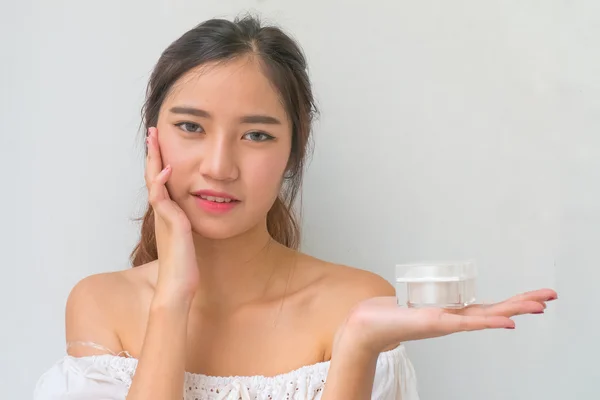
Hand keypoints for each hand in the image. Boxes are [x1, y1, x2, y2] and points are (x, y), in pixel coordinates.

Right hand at [145, 127, 198, 303]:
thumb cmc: (185, 266)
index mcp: (168, 214)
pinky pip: (163, 200)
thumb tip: (192, 217)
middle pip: (153, 176)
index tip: (160, 143)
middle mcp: (163, 213)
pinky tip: (167, 170)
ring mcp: (165, 218)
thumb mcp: (187, 238)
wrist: (179, 287)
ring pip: (154, 183)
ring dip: (154, 160)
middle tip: (153, 132)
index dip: (160, 162)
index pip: (161, 182)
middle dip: (154, 153)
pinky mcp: (172, 226)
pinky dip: (163, 184)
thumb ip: (186, 225)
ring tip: (154, 140)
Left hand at [334, 288, 557, 355]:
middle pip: (496, 310)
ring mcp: (447, 322)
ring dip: (515, 310)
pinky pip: (468, 323)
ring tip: (540, 306)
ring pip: (488, 316)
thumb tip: (424, 291)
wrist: (367, 325)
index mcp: (452, 313)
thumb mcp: (413, 301)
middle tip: (551, 297)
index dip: (512, 302)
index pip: (488, 307)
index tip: (535, 298)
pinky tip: (508, 322)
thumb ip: (422, 298)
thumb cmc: (389, 314)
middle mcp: (454, 319)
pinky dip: (489, 323)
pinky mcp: (436, 322)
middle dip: (524, 303)